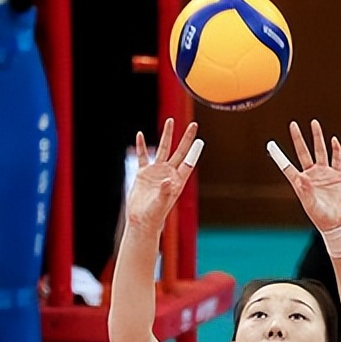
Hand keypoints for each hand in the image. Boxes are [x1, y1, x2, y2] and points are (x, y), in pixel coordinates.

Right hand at [125, 118, 202, 233]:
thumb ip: (165, 192)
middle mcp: (169, 173)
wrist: (141, 220)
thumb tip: (168, 180)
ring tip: (170, 121)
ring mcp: (156, 172)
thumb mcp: (160, 204)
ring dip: (167, 135)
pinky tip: (140, 136)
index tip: (200, 139)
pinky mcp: (143, 174)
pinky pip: (143, 156)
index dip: (194, 151)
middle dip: (186, 138)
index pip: (188, 162)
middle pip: (180, 151)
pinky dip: (141, 146)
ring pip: (163, 149)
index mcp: (177, 181)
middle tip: (193, 124)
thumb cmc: (154, 215)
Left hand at [268, 120, 340, 232]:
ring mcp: (324, 175)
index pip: (287, 166)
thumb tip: (302, 179)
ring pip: (320, 152)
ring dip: (317, 138)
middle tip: (292, 124)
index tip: (270, 144)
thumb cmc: (323, 219)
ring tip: (314, 123)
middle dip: (298, 138)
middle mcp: (311, 176)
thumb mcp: (312, 207)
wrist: (339, 224)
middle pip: (303, 152)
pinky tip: (333, 140)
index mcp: (301, 184)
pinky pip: (336, 160)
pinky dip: (336, 150)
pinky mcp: (337, 177)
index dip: (278, 155)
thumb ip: (306, 193)